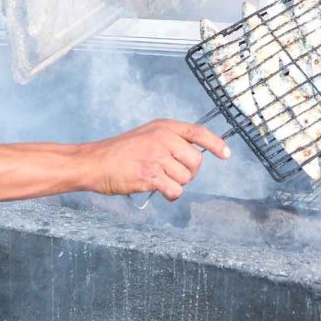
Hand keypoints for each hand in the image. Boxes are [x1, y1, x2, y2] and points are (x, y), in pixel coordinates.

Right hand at [83, 119, 230, 200]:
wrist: (93, 162)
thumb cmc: (119, 152)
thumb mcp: (146, 135)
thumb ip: (170, 141)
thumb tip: (194, 157)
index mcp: (163, 126)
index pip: (198, 132)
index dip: (215, 143)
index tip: (226, 154)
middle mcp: (163, 138)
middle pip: (196, 161)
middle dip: (188, 173)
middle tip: (170, 174)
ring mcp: (156, 156)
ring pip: (185, 178)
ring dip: (174, 184)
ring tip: (155, 178)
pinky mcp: (150, 175)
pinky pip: (175, 190)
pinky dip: (169, 194)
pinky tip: (156, 189)